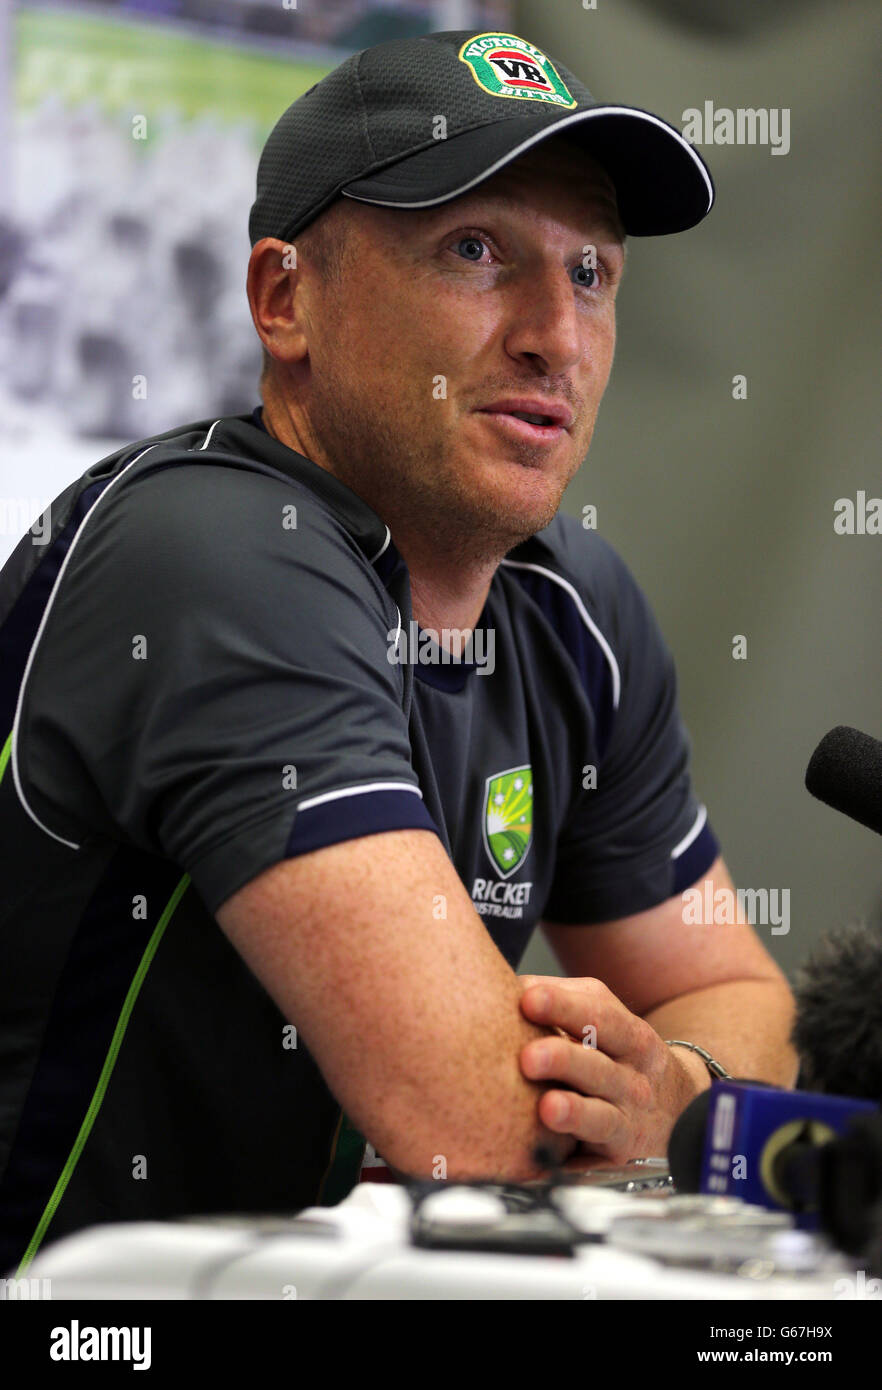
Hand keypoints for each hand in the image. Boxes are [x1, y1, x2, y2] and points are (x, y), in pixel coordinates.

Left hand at [518, 975, 706, 1166]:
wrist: (679, 1108)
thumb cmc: (621, 1054)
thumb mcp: (607, 1018)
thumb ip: (564, 1000)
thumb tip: (505, 988)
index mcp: (629, 1035)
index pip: (599, 1016)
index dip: (564, 1006)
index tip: (529, 999)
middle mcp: (632, 1077)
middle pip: (598, 1066)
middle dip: (563, 1060)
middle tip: (528, 1057)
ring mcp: (627, 1118)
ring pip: (600, 1116)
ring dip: (573, 1112)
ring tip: (547, 1107)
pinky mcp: (617, 1155)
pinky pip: (594, 1158)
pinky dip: (573, 1158)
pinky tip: (548, 1155)